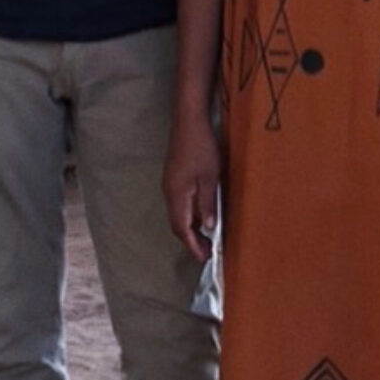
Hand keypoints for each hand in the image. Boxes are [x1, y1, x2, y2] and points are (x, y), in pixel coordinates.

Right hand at [161, 112, 222, 262]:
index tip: (204, 258)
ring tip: (207, 237)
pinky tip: (201, 215)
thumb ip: (208, 203)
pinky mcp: (173, 177)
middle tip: (208, 252)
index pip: (182, 229)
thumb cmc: (202, 147)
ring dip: (190, 228)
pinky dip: (189, 216)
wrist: (189, 121)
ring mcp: (169, 184)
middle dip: (191, 241)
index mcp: (177, 195)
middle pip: (177, 224)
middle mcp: (169, 193)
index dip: (193, 246)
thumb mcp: (211, 177)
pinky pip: (178, 204)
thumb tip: (209, 228)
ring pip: (177, 214)